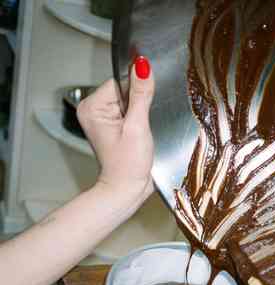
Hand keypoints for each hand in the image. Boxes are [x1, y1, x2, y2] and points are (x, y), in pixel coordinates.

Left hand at [77, 56, 154, 203]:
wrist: (127, 190)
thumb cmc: (128, 166)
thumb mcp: (137, 127)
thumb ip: (141, 94)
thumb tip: (143, 66)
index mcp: (92, 107)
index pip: (120, 82)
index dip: (136, 95)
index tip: (138, 117)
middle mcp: (93, 110)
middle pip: (125, 90)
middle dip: (138, 107)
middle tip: (137, 131)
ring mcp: (102, 119)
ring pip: (130, 101)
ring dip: (140, 115)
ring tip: (137, 136)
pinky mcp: (113, 126)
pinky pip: (130, 111)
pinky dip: (139, 121)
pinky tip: (138, 136)